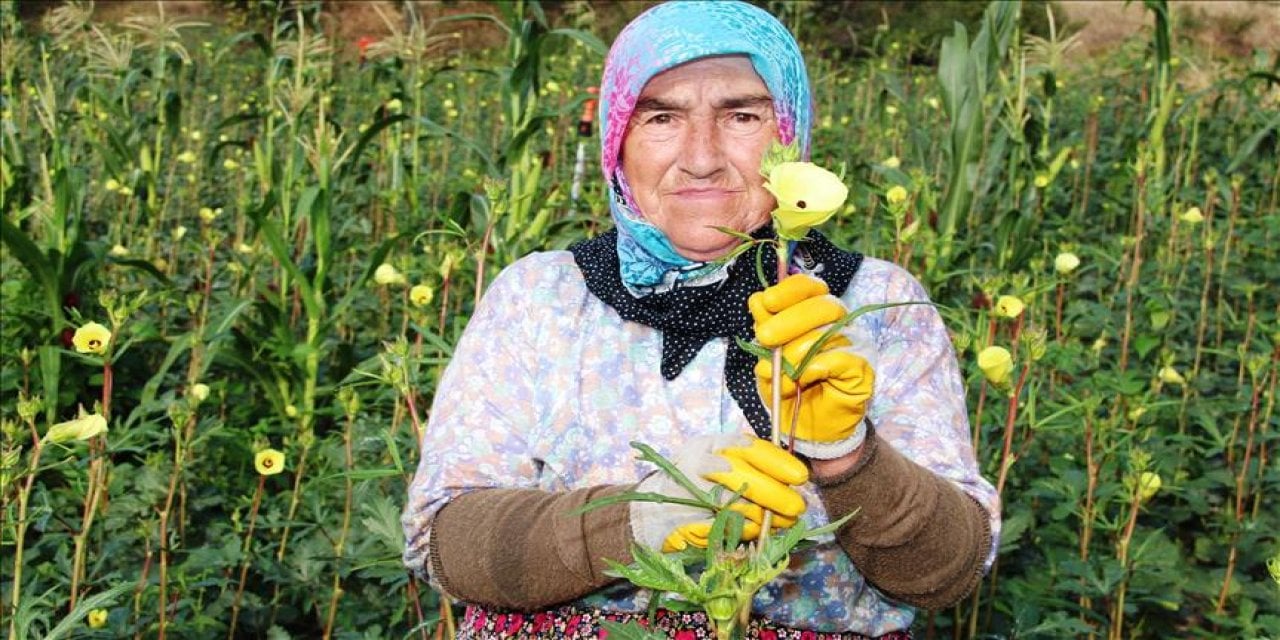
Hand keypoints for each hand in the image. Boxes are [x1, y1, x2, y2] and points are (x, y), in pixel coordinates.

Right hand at [629, 433, 808, 551]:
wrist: (650, 512)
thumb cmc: (693, 483)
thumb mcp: (715, 460)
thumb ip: (747, 462)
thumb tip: (790, 476)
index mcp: (707, 445)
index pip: (747, 447)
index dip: (777, 461)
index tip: (800, 476)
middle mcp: (696, 464)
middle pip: (742, 477)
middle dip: (775, 494)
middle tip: (797, 507)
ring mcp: (689, 493)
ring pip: (737, 504)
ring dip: (766, 516)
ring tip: (783, 521)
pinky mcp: (688, 521)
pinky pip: (725, 527)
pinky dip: (747, 531)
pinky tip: (758, 530)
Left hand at [749, 274, 873, 458]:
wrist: (808, 430)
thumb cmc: (790, 389)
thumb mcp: (769, 356)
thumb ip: (766, 327)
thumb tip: (757, 300)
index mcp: (818, 314)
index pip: (811, 288)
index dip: (790, 290)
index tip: (766, 301)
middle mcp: (841, 324)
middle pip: (824, 305)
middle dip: (789, 319)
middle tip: (764, 337)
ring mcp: (856, 346)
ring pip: (829, 333)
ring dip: (796, 352)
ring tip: (779, 372)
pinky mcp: (863, 370)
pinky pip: (840, 360)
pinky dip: (813, 368)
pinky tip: (801, 379)